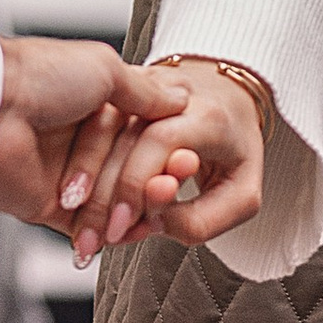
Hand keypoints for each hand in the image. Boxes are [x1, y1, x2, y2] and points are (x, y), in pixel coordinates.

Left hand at [0, 40, 187, 232]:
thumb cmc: (40, 76)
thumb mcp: (105, 70)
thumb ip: (145, 93)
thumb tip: (181, 99)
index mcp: (100, 106)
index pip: (146, 139)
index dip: (166, 154)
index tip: (184, 163)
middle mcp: (84, 140)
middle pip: (133, 176)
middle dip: (149, 188)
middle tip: (166, 191)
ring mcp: (67, 175)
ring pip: (112, 205)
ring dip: (129, 214)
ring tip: (144, 217)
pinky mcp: (47, 205)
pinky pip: (83, 228)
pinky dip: (103, 235)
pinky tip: (123, 235)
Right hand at [74, 59, 265, 267]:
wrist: (229, 98)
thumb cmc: (236, 149)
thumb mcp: (242, 194)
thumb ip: (205, 220)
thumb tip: (155, 224)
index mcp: (207, 114)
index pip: (161, 140)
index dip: (137, 184)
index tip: (124, 225)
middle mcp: (170, 93)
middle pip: (124, 138)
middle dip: (106, 194)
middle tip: (100, 235)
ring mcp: (142, 87)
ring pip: (99, 127)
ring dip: (83, 179)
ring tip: (83, 224)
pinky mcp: (120, 90)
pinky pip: (91, 124)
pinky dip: (80, 163)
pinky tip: (79, 197)